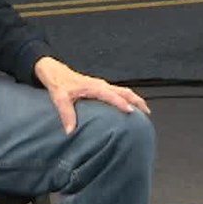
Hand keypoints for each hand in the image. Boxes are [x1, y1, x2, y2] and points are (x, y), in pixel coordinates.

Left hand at [34, 56, 150, 132]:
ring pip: (123, 91)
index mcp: (93, 87)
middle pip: (124, 91)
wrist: (55, 72)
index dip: (121, 103)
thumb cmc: (58, 84)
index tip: (131, 111)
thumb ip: (66, 114)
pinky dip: (127, 98)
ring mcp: (102, 85)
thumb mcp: (59, 98)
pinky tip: (129, 106)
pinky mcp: (101, 87)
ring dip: (134, 99)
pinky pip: (118, 92)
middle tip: (146, 112)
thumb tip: (70, 131)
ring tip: (143, 110)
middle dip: (137, 100)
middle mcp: (101, 85)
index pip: (111, 95)